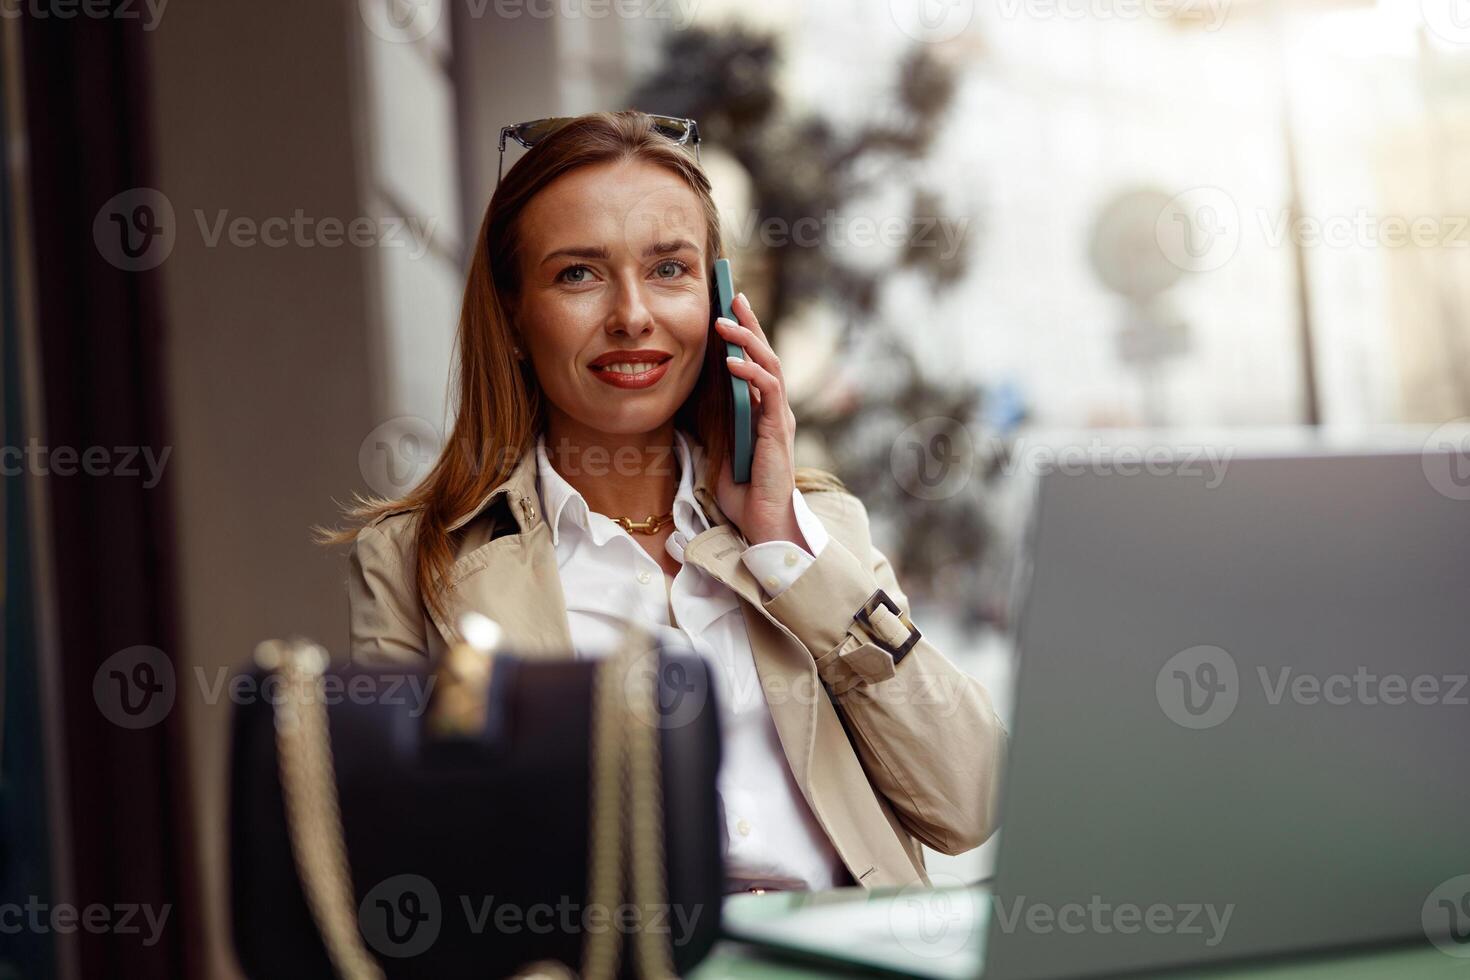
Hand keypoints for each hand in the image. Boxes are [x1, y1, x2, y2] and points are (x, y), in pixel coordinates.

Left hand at [713, 292, 805, 547]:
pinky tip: (731, 361)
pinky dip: (750, 373)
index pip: (754, 362)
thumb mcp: (719, 448)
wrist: (762, 524)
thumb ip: (713, 421)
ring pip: (769, 365)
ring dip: (747, 340)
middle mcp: (774, 408)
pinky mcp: (777, 430)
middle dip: (748, 323)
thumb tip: (689, 398)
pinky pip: (767, 392)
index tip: (727, 307)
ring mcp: (779, 417)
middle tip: (731, 295)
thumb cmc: (743, 492)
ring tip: (725, 321)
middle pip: (765, 354)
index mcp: (761, 410)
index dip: (743, 333)